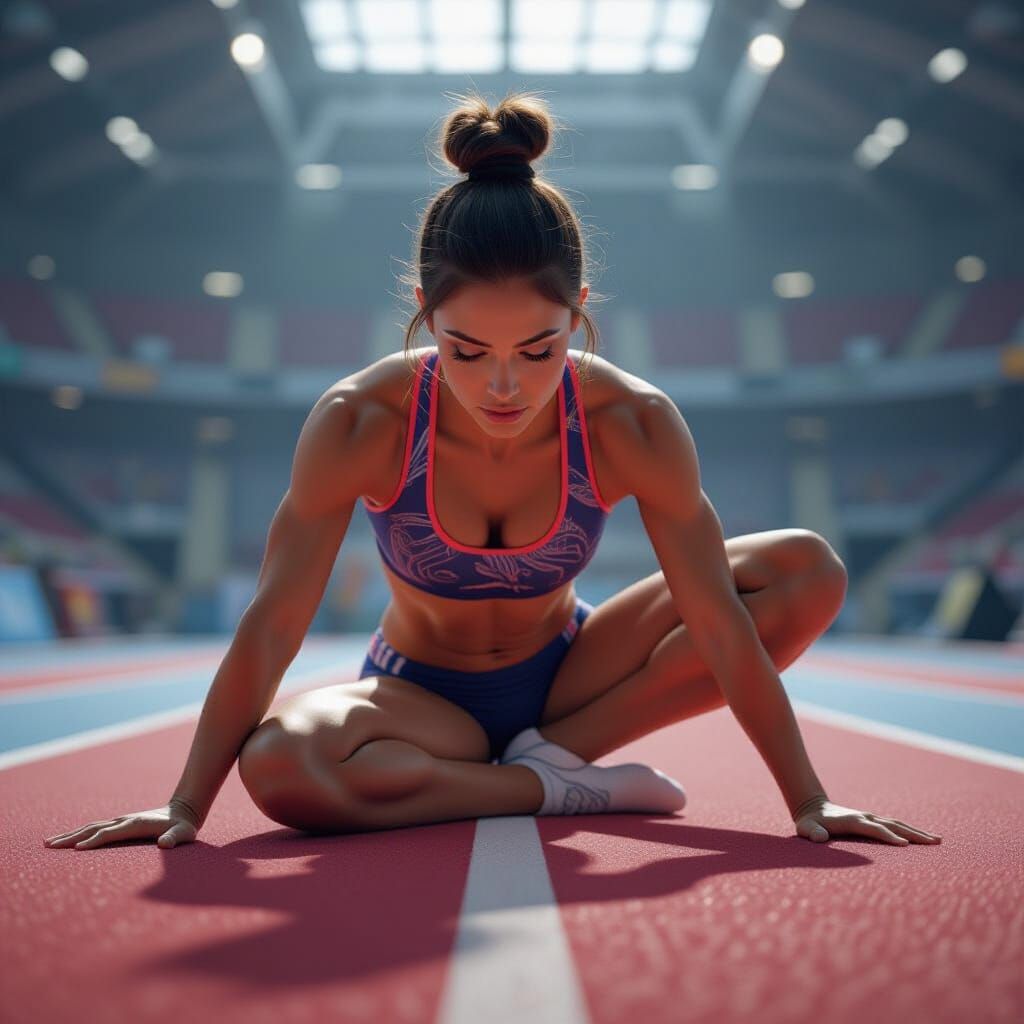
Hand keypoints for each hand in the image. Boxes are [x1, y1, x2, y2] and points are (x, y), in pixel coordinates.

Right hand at [44, 799, 202, 850]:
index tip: (76, 850)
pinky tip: (68, 840)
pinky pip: (95, 829)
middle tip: (49, 846)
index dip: (94, 841)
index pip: (110, 833)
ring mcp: (121, 821)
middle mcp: (124, 820)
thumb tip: (165, 844)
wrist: (183, 811)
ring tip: (48, 843)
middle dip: (71, 837)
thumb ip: (175, 838)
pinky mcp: (119, 824)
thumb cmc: (183, 827)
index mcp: (135, 824)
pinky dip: (79, 834)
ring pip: (90, 828)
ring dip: (70, 835)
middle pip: (93, 829)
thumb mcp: (184, 833)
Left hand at [794, 798, 941, 845]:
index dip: (888, 837)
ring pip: (897, 824)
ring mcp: (870, 818)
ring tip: (938, 840)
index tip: (904, 845)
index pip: (874, 829)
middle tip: (935, 842)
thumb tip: (819, 838)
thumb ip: (812, 833)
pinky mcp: (873, 821)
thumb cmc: (809, 823)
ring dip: (917, 832)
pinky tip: (923, 838)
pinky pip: (895, 826)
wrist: (813, 807)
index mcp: (852, 821)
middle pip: (893, 825)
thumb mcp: (806, 828)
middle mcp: (865, 817)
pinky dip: (910, 831)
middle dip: (913, 833)